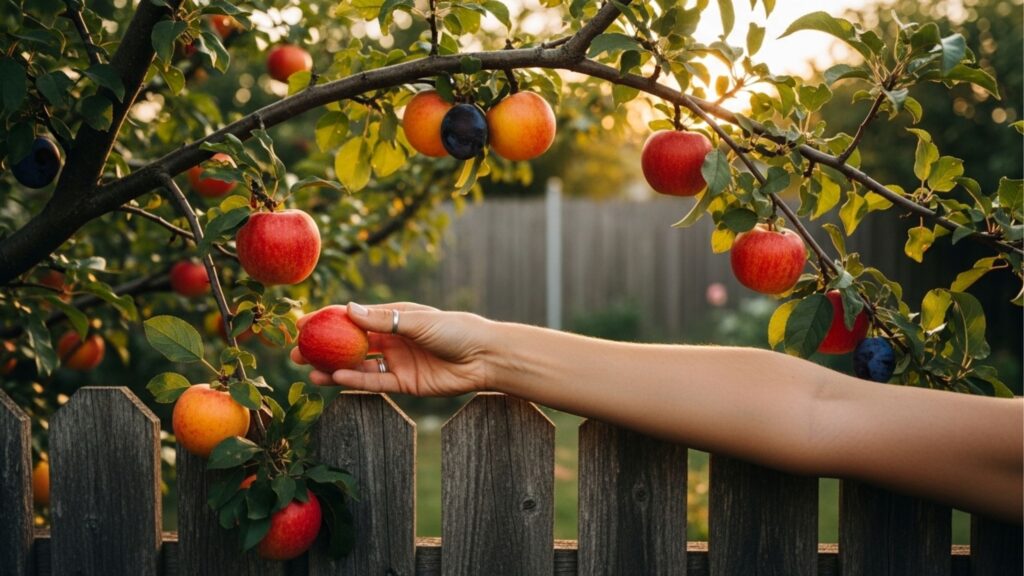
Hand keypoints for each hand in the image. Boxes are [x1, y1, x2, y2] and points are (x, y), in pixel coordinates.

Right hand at [290, 302, 493, 395]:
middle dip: (323, 348)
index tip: (302, 323)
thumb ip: (384, 320)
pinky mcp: (405, 383)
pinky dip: (355, 382)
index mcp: (395, 317)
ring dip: (334, 368)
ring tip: (309, 370)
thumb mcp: (418, 322)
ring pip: (358, 366)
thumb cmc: (456, 330)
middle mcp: (392, 339)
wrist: (484, 357)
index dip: (327, 320)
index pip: (354, 318)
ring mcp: (397, 362)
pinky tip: (335, 380)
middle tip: (296, 352)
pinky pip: (375, 383)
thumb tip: (348, 309)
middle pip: (350, 344)